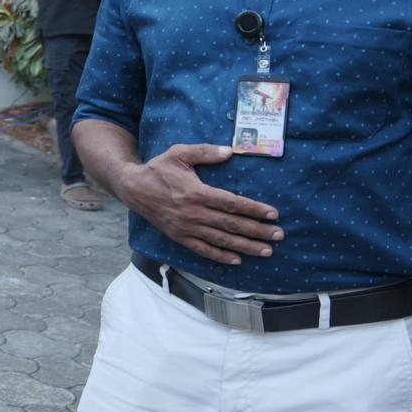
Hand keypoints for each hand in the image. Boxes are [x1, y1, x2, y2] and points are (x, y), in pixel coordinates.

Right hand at [113, 144, 280, 266]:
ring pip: (221, 240)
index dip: (254, 210)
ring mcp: (186, 228)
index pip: (232, 204)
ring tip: (266, 251)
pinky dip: (220, 256)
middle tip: (279, 236)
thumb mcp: (179, 153)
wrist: (133, 188)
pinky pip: (203, 250)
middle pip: (232, 225)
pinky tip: (237, 260)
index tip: (273, 215)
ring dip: (246, 246)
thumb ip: (205, 152)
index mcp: (196, 192)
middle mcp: (194, 213)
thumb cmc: (158, 169)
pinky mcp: (179, 237)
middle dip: (258, 231)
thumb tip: (230, 151)